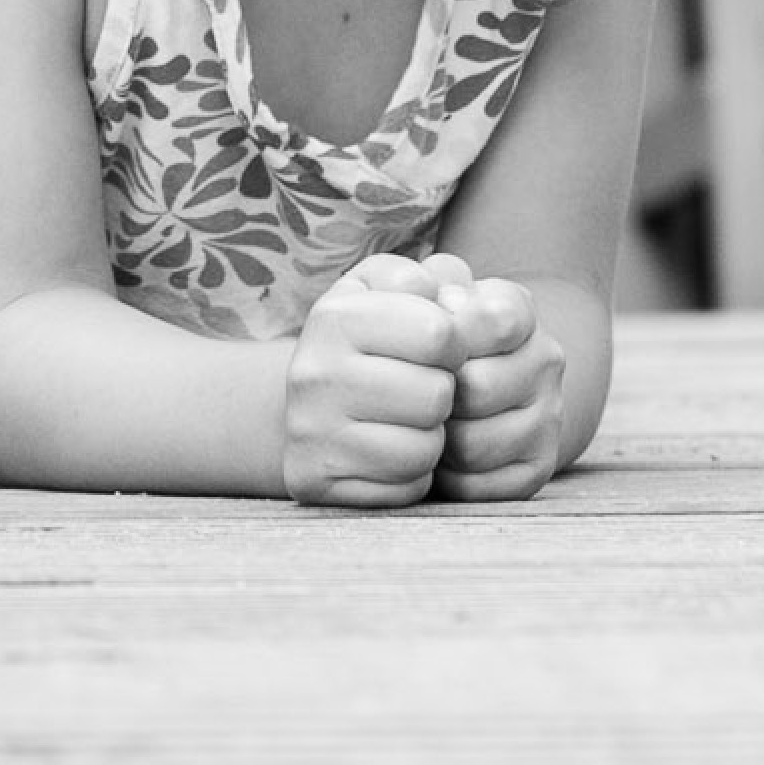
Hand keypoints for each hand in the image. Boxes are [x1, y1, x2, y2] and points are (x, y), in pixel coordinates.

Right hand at [279, 253, 466, 507]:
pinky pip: (403, 488)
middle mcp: (312, 373)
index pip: (440, 333)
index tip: (439, 347)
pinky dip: (411, 475)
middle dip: (441, 393)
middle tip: (419, 388)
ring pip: (423, 449)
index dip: (455, 343)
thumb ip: (431, 276)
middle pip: (436, 395)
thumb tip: (454, 294)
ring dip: (430, 437)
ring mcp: (308, 432)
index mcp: (334, 316)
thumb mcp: (389, 290)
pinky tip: (389, 452)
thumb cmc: (370, 339)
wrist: (309, 401)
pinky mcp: (315, 480)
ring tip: (405, 421)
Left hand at [430, 268, 566, 501]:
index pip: (495, 319)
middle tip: (413, 393)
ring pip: (475, 443)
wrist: (454, 388)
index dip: (447, 337)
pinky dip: (448, 477)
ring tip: (424, 425)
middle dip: (434, 395)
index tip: (424, 343)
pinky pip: (479, 486)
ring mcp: (547, 417)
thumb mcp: (411, 300)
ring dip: (437, 439)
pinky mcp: (536, 468)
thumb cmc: (418, 340)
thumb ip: (412, 282)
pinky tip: (440, 457)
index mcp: (518, 312)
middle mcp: (545, 362)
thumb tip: (431, 289)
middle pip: (476, 388)